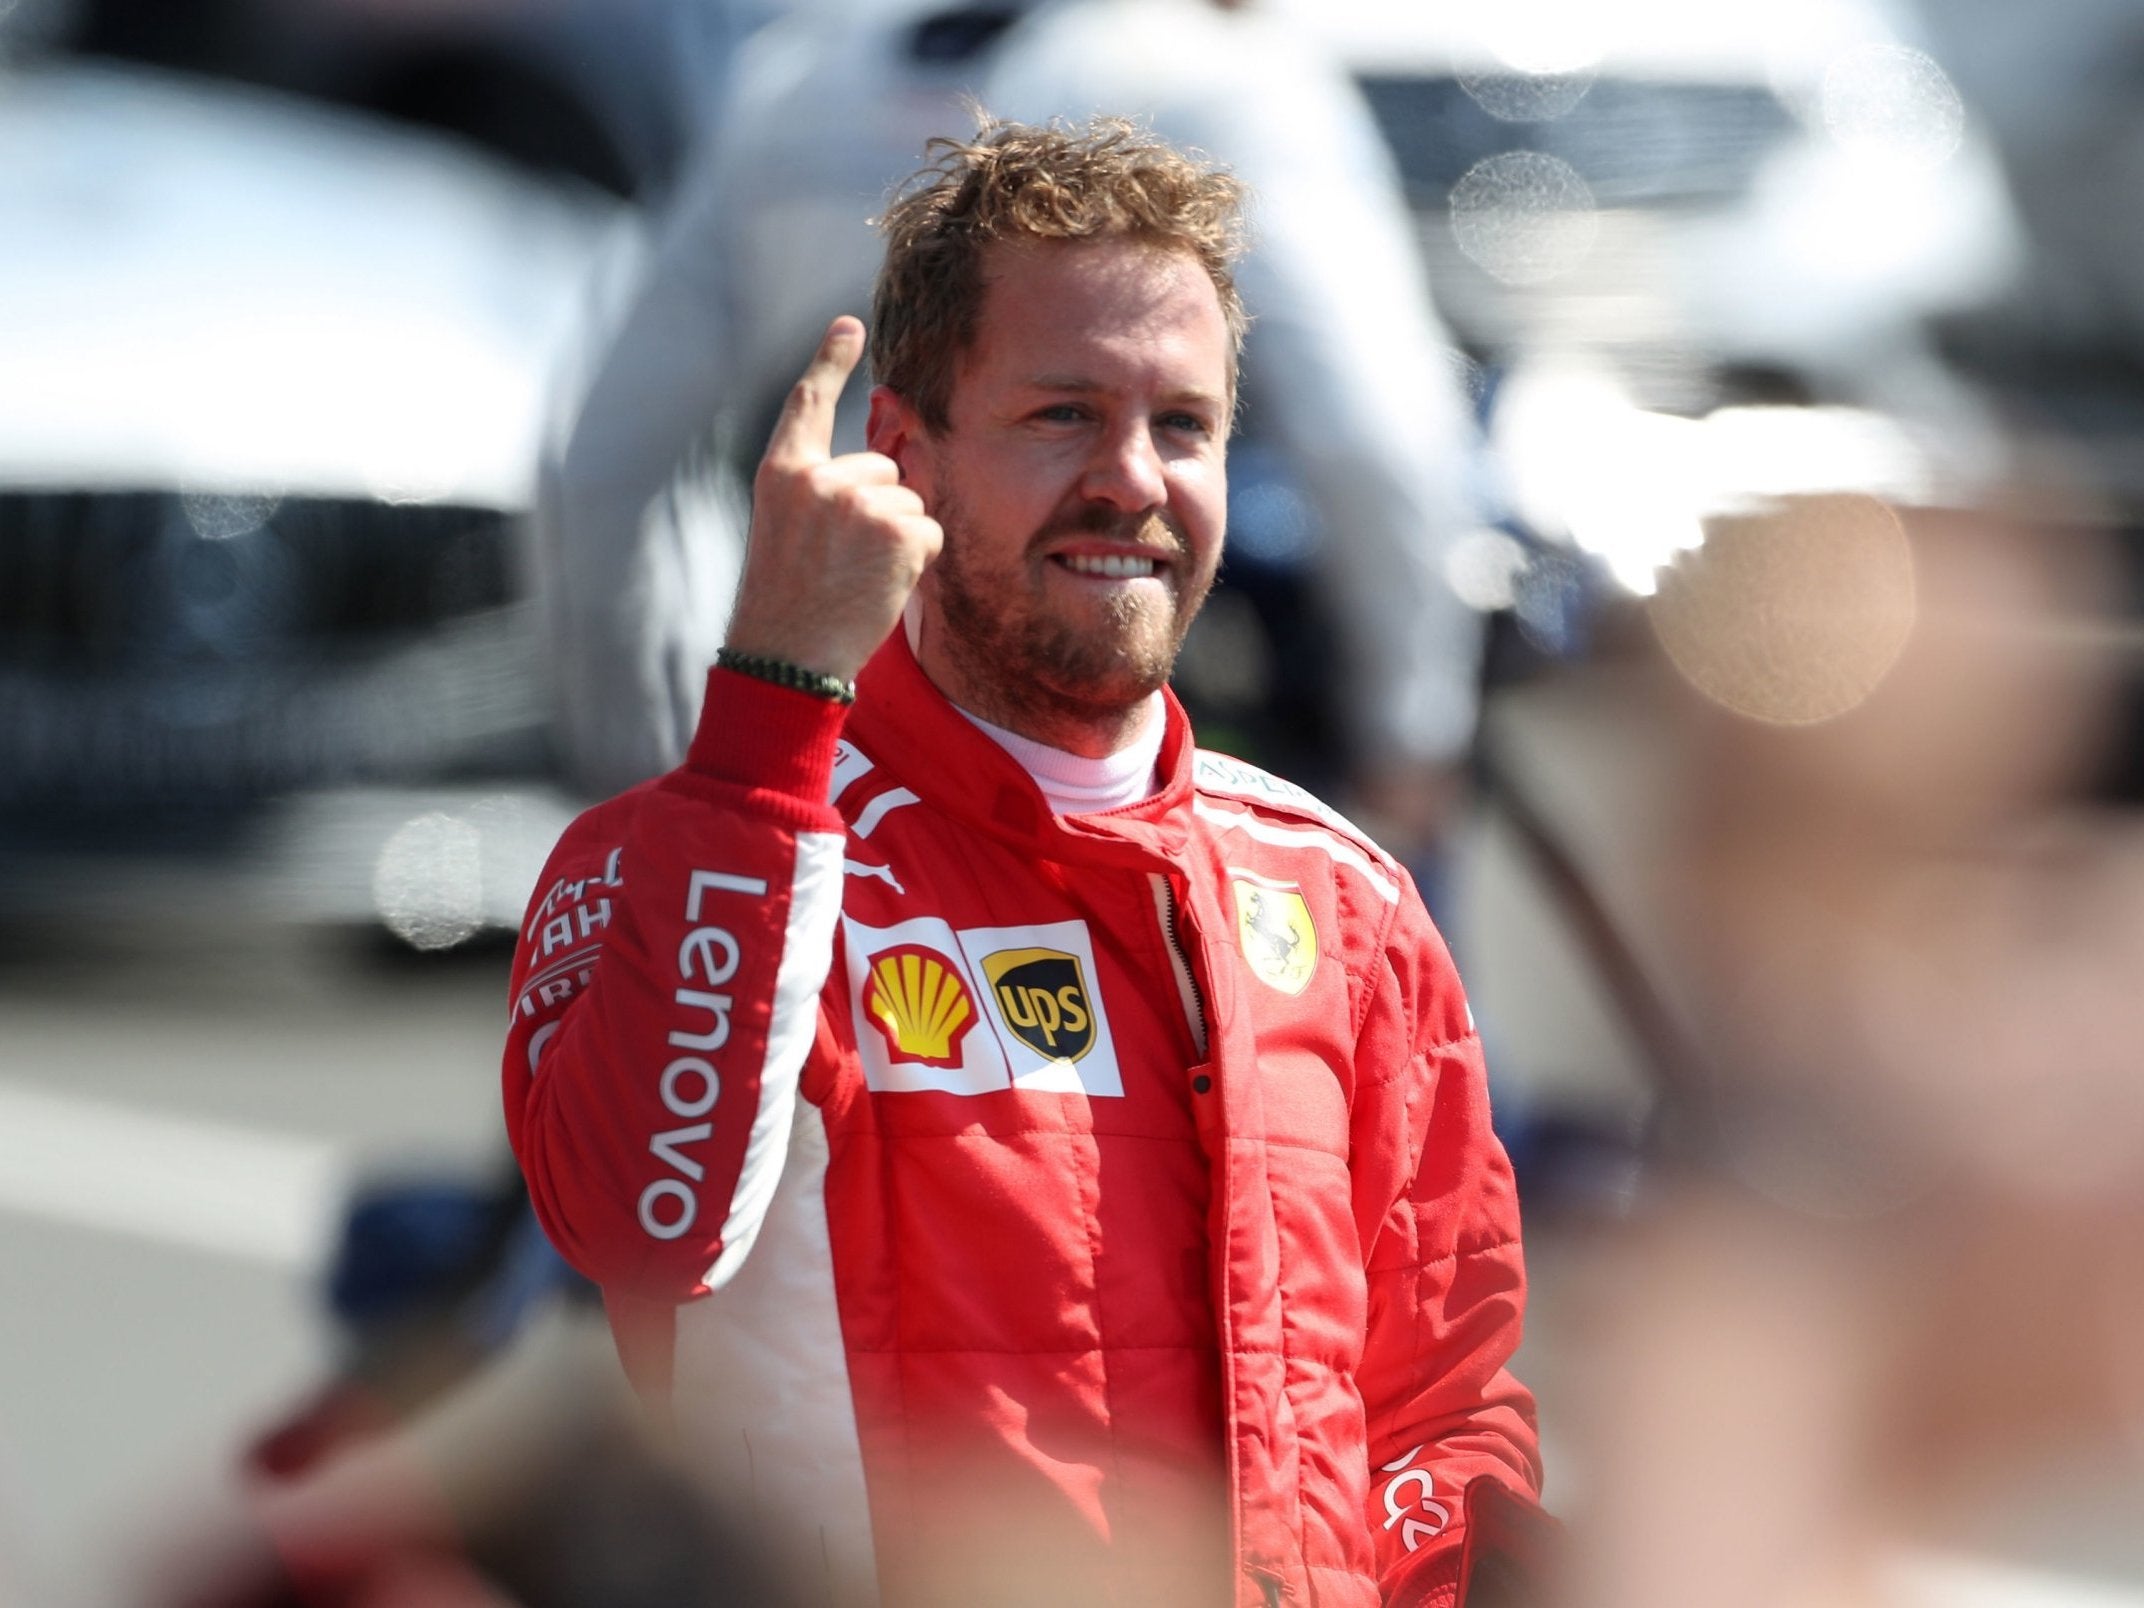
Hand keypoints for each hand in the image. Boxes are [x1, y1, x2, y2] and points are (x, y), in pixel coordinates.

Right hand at [723, 316, 942, 682]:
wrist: (787, 656)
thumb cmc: (788, 602)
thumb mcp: (791, 530)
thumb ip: (826, 490)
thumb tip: (892, 461)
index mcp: (783, 474)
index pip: (808, 402)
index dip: (830, 359)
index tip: (850, 324)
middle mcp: (820, 477)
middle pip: (884, 467)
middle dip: (879, 508)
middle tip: (843, 560)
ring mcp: (860, 502)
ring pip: (911, 503)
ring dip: (898, 539)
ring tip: (856, 576)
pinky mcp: (899, 530)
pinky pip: (930, 532)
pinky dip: (916, 561)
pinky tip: (878, 585)